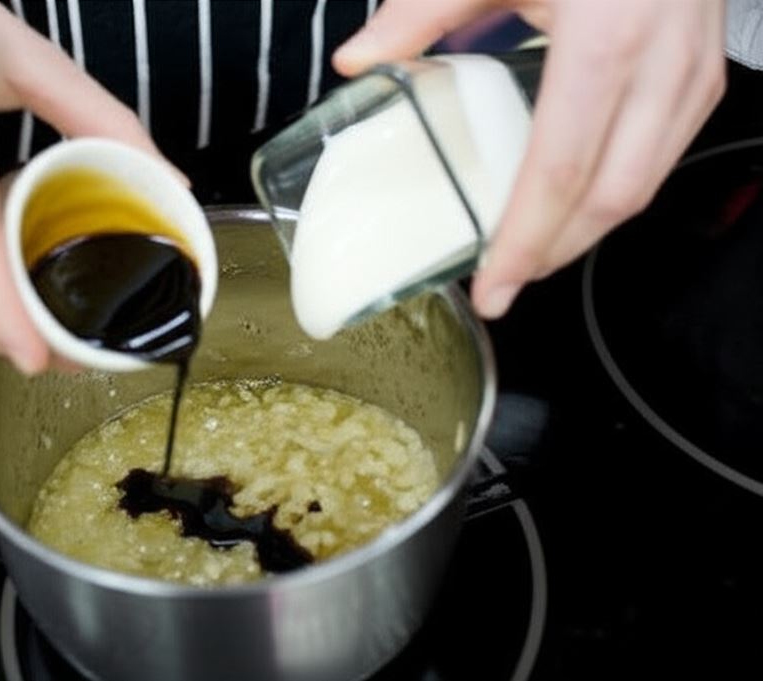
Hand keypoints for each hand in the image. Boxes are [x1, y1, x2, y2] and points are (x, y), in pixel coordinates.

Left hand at [334, 0, 726, 317]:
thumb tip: (358, 61)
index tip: (492, 288)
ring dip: (583, 233)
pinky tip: (571, 204)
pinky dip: (612, 195)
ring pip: (642, 188)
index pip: (560, 171)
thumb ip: (423, 13)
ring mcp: (693, 74)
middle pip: (610, 199)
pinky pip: (662, 159)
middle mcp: (663, 66)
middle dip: (553, 256)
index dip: (524, 243)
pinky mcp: (703, 77)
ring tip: (529, 254)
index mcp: (606, 39)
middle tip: (503, 286)